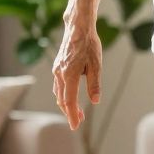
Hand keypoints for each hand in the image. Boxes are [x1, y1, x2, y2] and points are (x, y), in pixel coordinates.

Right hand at [52, 14, 103, 129]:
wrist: (77, 27)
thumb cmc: (89, 44)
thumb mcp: (96, 65)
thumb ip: (94, 85)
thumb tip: (95, 101)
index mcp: (69, 75)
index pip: (70, 101)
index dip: (72, 115)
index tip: (75, 126)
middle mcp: (59, 74)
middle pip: (62, 100)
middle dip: (70, 112)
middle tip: (78, 122)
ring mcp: (56, 70)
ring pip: (59, 93)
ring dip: (67, 104)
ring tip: (77, 112)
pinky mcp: (57, 66)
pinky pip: (58, 85)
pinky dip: (63, 95)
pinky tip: (70, 97)